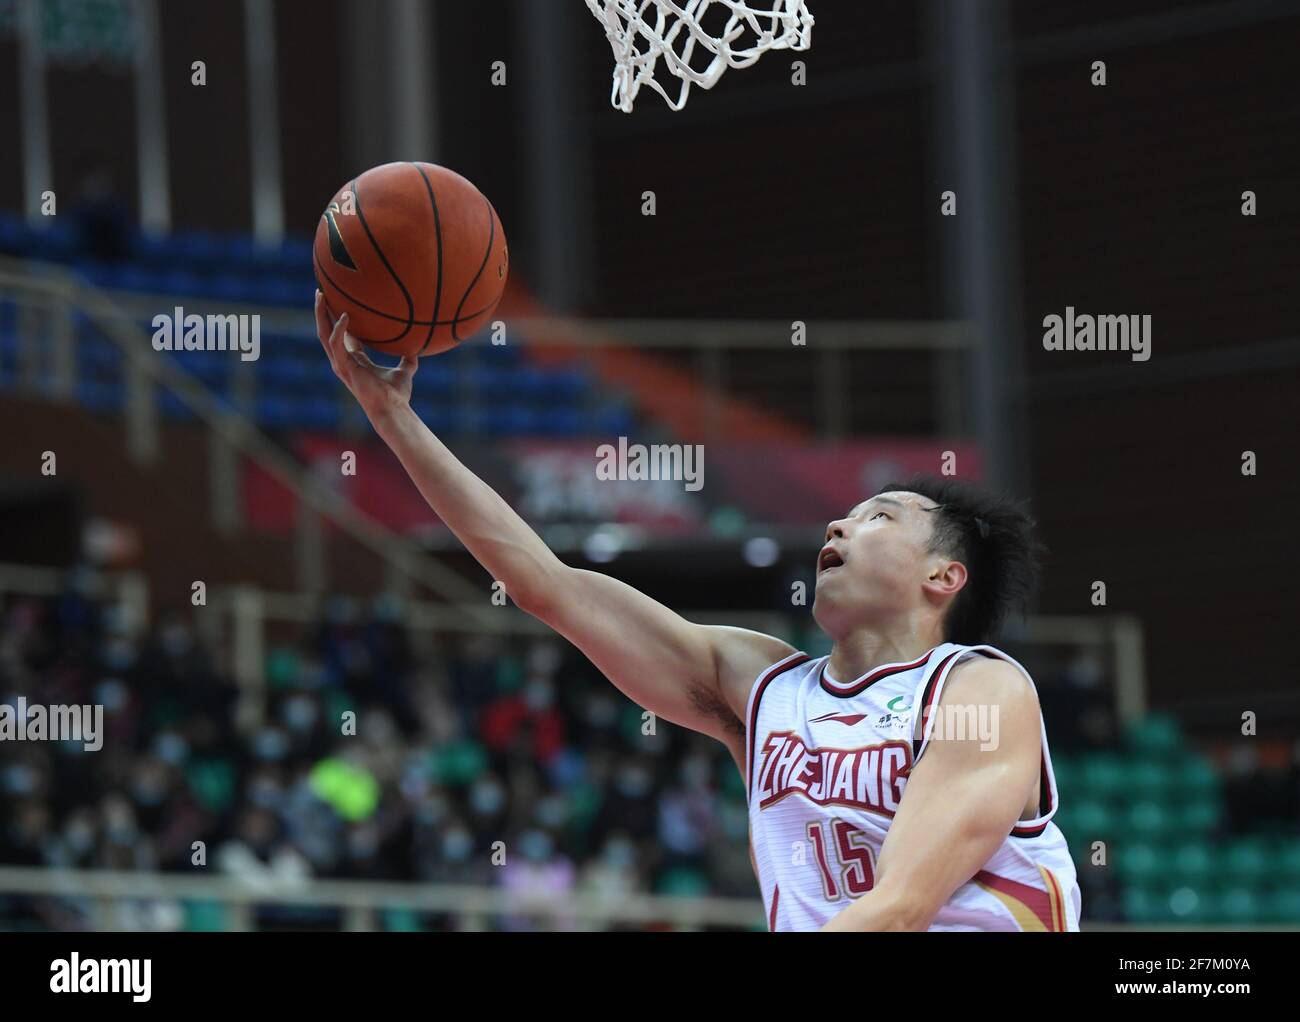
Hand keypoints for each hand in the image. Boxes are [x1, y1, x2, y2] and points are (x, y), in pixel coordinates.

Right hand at [314, 290, 417, 422]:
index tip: (339, 302)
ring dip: (321, 315)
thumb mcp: (405, 371)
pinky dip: (339, 329)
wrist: (392, 409)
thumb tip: (418, 347)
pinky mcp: (343, 367)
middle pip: (327, 331)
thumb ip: (408, 359)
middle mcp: (344, 361)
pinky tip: (344, 316)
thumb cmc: (397, 395)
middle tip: (321, 291)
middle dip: (322, 312)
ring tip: (321, 295)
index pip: (342, 336)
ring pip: (324, 334)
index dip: (339, 320)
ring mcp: (341, 364)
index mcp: (355, 360)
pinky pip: (336, 343)